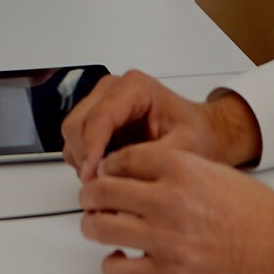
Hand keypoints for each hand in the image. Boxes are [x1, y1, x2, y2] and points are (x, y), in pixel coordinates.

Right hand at [62, 71, 261, 179]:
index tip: (92, 175)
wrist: (200, 132)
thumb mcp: (183, 147)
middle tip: (99, 186)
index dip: (92, 148)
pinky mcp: (96, 117)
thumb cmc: (195, 133)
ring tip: (107, 179)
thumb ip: (150, 157)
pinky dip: (85, 159)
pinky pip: (77, 139)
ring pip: (72, 132)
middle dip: (85, 156)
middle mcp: (113, 89)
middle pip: (78, 123)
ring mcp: (102, 101)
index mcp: (135, 87)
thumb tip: (114, 171)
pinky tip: (106, 171)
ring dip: (83, 159)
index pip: (101, 117)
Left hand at [79, 144, 273, 273]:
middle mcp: (171, 201)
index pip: (124, 158)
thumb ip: (175, 169)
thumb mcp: (214, 172)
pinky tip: (119, 256)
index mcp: (183, 169)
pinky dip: (112, 261)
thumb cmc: (257, 213)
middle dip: (91, 193)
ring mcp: (167, 240)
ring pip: (101, 227)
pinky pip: (118, 268)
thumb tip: (136, 174)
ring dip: (93, 224)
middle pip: (104, 190)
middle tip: (91, 197)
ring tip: (97, 224)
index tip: (105, 170)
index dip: (108, 164)